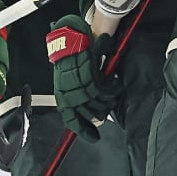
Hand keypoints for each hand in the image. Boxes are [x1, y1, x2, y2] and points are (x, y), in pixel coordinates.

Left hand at [47, 14, 117, 139]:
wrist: (71, 38)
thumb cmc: (71, 58)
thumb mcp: (69, 80)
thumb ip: (77, 96)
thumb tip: (90, 111)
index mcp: (62, 97)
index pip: (72, 121)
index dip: (84, 131)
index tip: (94, 137)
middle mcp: (69, 94)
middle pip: (91, 114)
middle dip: (102, 112)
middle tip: (108, 105)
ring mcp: (79, 86)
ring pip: (100, 103)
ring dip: (109, 99)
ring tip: (113, 91)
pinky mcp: (89, 77)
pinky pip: (105, 90)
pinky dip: (112, 88)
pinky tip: (114, 83)